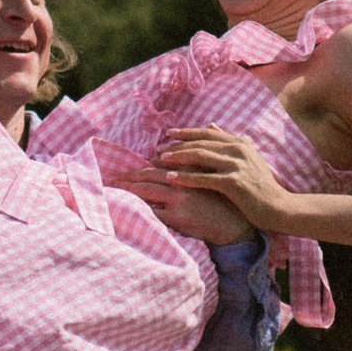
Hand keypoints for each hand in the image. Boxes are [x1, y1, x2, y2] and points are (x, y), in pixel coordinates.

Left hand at [114, 167, 254, 244]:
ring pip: (147, 191)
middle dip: (129, 176)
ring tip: (114, 189)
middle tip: (112, 178)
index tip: (130, 165)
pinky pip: (153, 213)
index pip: (162, 163)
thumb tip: (209, 124)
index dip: (144, 164)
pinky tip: (127, 209)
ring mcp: (181, 200)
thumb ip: (209, 156)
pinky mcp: (179, 218)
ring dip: (128, 189)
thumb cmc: (230, 202)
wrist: (238, 226)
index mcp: (193, 170)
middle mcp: (184, 182)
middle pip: (150, 175)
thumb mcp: (221, 173)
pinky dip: (139, 210)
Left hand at [147, 126, 292, 237]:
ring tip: (159, 160)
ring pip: (199, 156)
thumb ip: (230, 143)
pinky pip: (203, 178)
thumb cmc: (262, 187)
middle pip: (200, 143)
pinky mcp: (233, 182)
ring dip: (177, 157)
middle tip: (158, 150)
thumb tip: (211, 125)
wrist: (279, 208)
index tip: (168, 134)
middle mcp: (238, 149)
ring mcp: (236, 165)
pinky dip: (185, 177)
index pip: (207, 133)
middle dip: (177, 145)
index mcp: (240, 143)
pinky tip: (170, 178)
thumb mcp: (248, 159)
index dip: (186, 133)